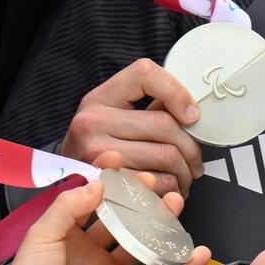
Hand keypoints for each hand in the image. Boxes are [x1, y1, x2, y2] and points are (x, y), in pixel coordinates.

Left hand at [6, 170, 208, 264]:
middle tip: (151, 181)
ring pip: (143, 240)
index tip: (117, 160)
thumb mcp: (40, 235)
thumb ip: (67, 207)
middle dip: (138, 197)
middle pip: (123, 216)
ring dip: (162, 222)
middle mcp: (93, 246)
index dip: (105, 179)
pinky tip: (198, 253)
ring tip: (176, 203)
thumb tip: (97, 185)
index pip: (92, 198)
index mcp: (70, 231)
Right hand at [63, 59, 203, 195]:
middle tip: (194, 159)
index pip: (145, 75)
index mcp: (101, 97)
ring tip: (183, 175)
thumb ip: (152, 107)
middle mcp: (93, 122)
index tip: (193, 115)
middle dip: (191, 147)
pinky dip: (171, 189)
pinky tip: (168, 187)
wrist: (70, 179)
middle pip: (165, 125)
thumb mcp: (116, 115)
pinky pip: (157, 184)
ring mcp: (96, 154)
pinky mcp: (105, 184)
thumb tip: (193, 112)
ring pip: (166, 156)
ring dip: (185, 171)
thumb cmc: (100, 145)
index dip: (177, 92)